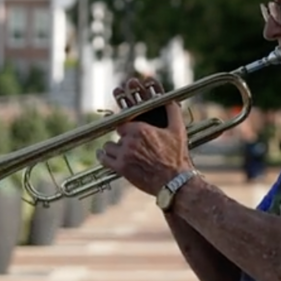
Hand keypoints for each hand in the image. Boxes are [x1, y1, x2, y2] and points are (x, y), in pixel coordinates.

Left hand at [97, 77, 194, 195]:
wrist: (174, 182)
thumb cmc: (177, 156)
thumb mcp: (178, 130)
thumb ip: (172, 111)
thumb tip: (168, 99)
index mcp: (141, 129)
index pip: (124, 122)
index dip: (126, 126)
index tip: (129, 130)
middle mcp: (130, 141)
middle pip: (117, 134)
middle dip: (123, 139)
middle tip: (131, 145)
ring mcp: (124, 155)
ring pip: (109, 146)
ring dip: (113, 148)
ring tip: (119, 151)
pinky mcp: (121, 168)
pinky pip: (104, 159)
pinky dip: (103, 156)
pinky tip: (103, 154)